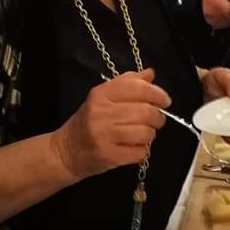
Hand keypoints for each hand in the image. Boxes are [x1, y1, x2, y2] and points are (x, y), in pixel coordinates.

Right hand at [51, 69, 171, 181]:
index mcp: (100, 94)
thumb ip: (127, 83)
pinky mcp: (109, 155)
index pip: (137, 88)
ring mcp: (104, 135)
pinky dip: (142, 150)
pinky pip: (140, 151)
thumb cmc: (88, 123)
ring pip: (146, 132)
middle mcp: (101, 113)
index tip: (164, 100)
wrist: (65, 151)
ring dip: (150, 134)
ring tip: (143, 134)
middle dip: (158, 117)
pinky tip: (133, 146)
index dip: (157, 93)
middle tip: (156, 120)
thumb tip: (150, 74)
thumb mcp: (102, 98)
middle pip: (146, 111)